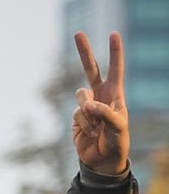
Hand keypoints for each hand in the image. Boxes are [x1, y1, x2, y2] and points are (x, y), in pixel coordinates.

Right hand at [76, 31, 131, 177]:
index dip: (115, 52)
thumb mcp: (118, 127)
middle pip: (90, 69)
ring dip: (89, 113)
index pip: (115, 69)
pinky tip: (89, 133)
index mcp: (115, 94)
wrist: (102, 161)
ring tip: (97, 128)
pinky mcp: (75, 117)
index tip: (113, 34)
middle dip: (84, 51)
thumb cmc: (117, 142)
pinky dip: (83, 124)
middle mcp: (100, 96)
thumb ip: (104, 112)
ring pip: (81, 97)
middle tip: (78, 33)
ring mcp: (86, 106)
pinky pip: (76, 113)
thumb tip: (86, 103)